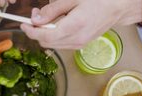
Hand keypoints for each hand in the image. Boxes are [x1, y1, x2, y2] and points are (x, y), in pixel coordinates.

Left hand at [20, 0, 141, 49]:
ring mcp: (79, 44)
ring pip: (52, 45)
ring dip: (44, 34)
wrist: (118, 8)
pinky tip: (55, 24)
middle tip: (35, 15)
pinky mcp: (80, 45)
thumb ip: (53, 10)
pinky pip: (61, 44)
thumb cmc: (99, 0)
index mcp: (74, 26)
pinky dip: (53, 36)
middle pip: (46, 43)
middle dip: (36, 31)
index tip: (23, 23)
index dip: (31, 31)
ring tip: (45, 18)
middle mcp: (76, 39)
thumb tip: (36, 19)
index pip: (45, 36)